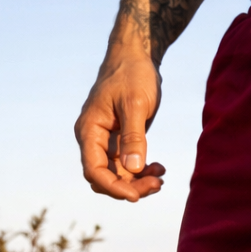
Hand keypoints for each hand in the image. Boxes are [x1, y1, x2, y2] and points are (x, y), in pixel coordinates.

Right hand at [75, 50, 165, 201]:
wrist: (136, 55)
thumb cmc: (132, 74)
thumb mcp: (135, 104)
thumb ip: (134, 137)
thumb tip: (133, 169)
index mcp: (89, 130)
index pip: (93, 170)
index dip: (113, 187)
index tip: (136, 195)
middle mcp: (93, 139)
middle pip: (105, 178)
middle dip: (129, 187)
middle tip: (157, 184)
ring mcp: (106, 141)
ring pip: (117, 175)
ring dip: (138, 181)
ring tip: (161, 176)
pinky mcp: (120, 140)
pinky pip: (127, 166)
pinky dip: (142, 172)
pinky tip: (159, 168)